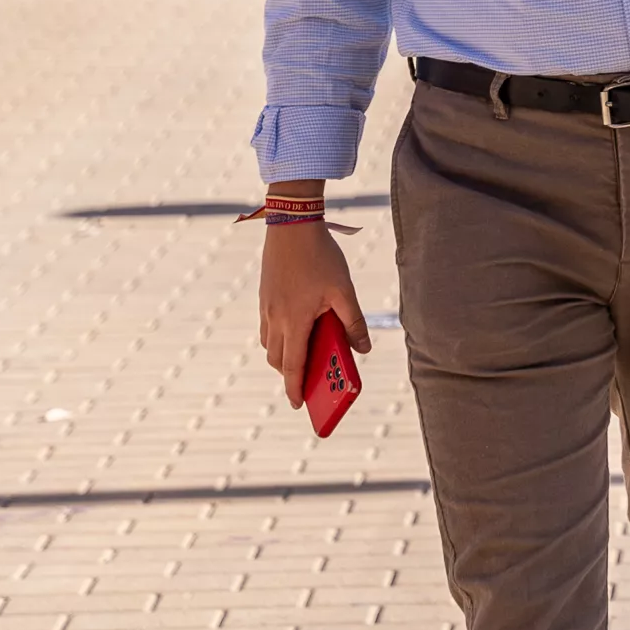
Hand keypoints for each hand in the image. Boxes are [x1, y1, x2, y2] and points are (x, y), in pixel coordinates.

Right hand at [258, 220, 368, 408]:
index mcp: (294, 321)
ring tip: (304, 356)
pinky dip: (278, 337)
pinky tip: (297, 327)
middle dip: (289, 374)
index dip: (294, 388)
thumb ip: (353, 322)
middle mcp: (275, 318)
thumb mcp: (344, 291)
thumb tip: (364, 348)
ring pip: (269, 343)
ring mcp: (266, 307)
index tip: (298, 405)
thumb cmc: (320, 257)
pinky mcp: (264, 296)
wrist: (292, 224)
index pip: (292, 365)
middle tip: (306, 381)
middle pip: (277, 359)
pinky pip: (266, 327)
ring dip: (283, 355)